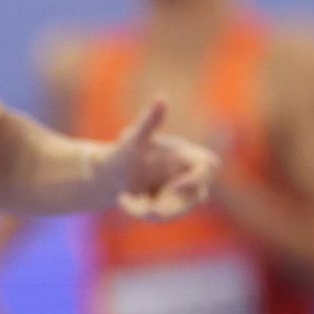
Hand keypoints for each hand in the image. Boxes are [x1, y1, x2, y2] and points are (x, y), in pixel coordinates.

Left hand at [102, 98, 218, 219]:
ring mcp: (178, 193)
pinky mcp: (166, 207)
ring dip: (156, 210)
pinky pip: (162, 216)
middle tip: (149, 205)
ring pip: (179, 209)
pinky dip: (142, 211)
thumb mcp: (133, 139)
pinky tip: (122, 201)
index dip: (200, 176)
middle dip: (174, 202)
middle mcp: (186, 175)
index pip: (209, 165)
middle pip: (198, 195)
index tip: (177, 185)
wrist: (104, 174)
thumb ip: (150, 121)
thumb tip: (162, 97)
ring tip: (125, 201)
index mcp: (185, 155)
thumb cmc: (123, 152)